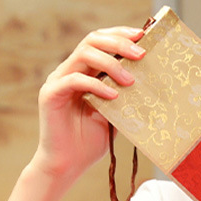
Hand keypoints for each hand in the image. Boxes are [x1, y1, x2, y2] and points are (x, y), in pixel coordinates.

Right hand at [34, 26, 145, 183]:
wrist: (67, 166)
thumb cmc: (90, 142)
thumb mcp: (114, 114)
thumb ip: (124, 94)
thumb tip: (151, 77)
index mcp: (83, 71)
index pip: (100, 41)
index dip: (120, 34)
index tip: (143, 36)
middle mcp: (69, 71)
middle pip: (92, 40)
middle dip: (119, 43)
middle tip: (141, 54)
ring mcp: (58, 80)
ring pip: (84, 54)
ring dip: (111, 63)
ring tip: (130, 80)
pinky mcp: (50, 94)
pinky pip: (74, 80)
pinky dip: (96, 85)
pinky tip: (113, 96)